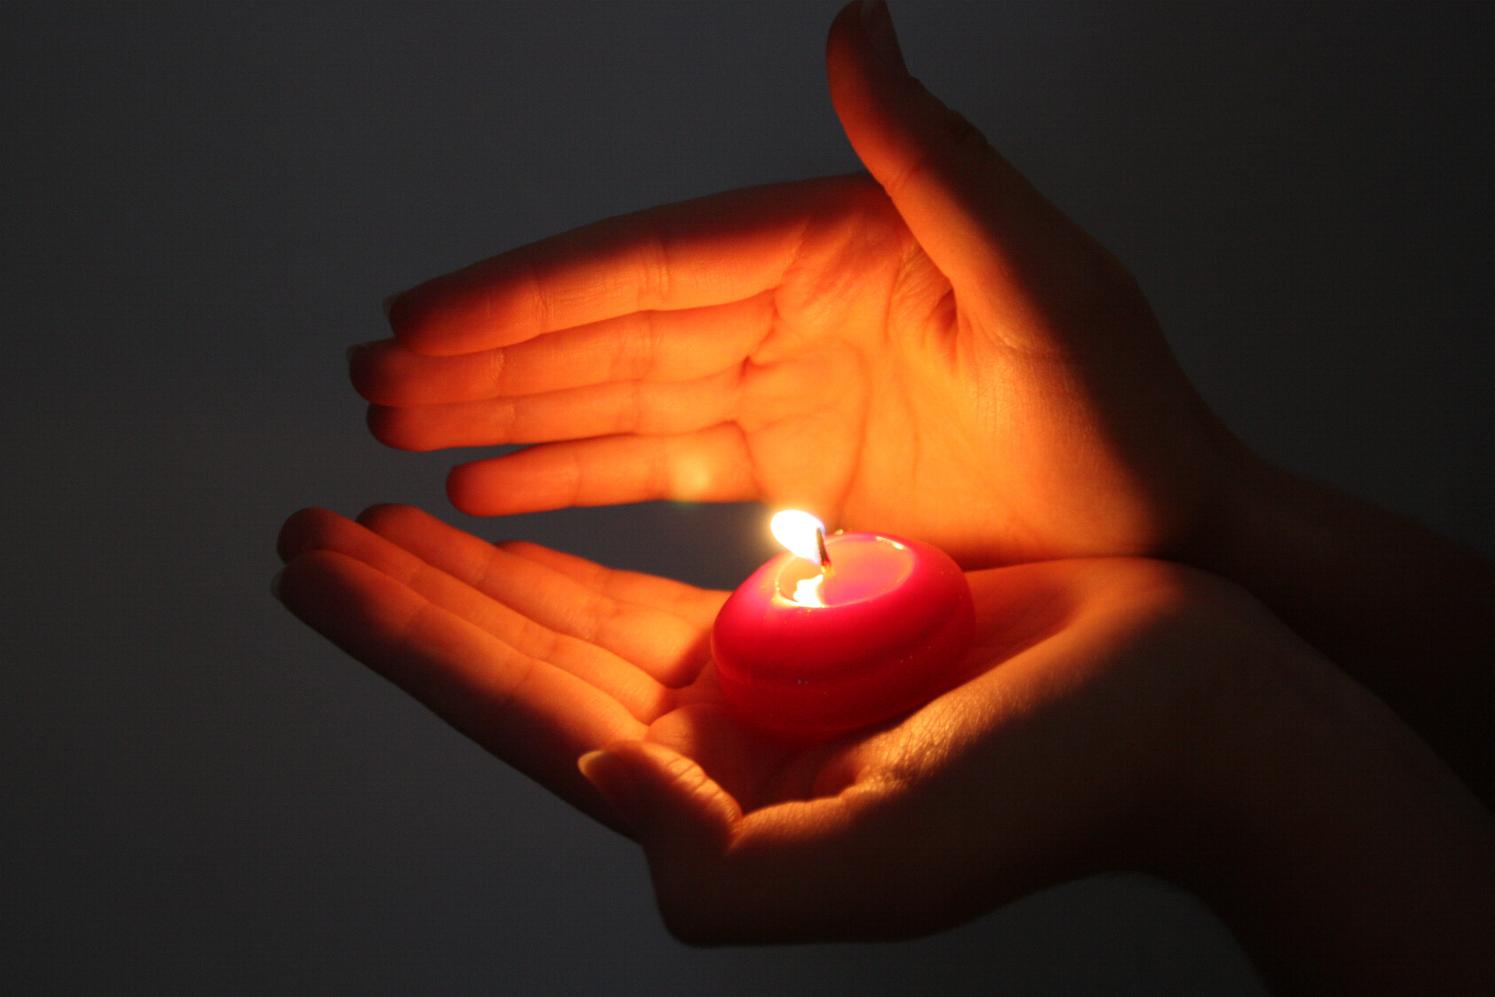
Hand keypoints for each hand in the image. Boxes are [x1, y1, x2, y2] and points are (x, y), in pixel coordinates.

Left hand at [274, 503, 1246, 940]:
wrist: (1191, 703)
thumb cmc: (1070, 778)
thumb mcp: (895, 859)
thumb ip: (737, 872)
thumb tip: (605, 794)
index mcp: (724, 819)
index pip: (530, 720)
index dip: (418, 648)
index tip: (323, 576)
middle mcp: (720, 762)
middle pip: (528, 665)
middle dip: (415, 602)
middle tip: (311, 536)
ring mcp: (755, 697)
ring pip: (574, 619)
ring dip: (473, 569)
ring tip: (375, 515)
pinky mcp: (801, 635)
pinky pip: (656, 585)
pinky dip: (574, 551)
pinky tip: (510, 521)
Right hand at [352, 2, 1234, 565]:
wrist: (1160, 525)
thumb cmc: (1121, 405)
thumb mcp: (1037, 275)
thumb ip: (933, 161)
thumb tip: (852, 16)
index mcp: (828, 245)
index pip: (649, 266)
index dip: (527, 293)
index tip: (421, 316)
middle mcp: (786, 309)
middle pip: (606, 332)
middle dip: (486, 357)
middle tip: (371, 380)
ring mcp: (779, 391)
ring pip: (613, 400)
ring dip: (506, 414)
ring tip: (401, 434)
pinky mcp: (786, 471)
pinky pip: (657, 471)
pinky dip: (575, 476)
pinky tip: (498, 484)